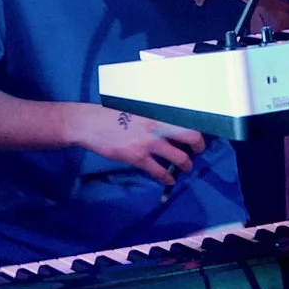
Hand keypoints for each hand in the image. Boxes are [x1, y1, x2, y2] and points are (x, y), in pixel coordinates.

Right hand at [77, 103, 206, 183]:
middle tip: (198, 150)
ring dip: (186, 164)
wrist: (90, 124)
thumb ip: (155, 116)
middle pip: (191, 136)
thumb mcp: (138, 108)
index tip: (198, 132)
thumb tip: (171, 125)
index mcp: (158, 112)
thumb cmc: (113, 113)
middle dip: (198, 146)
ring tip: (186, 166)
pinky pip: (160, 171)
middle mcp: (158, 126)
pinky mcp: (138, 157)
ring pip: (179, 157)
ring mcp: (149, 143)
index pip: (187, 119)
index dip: (196, 127)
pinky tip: (169, 180)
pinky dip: (167, 178)